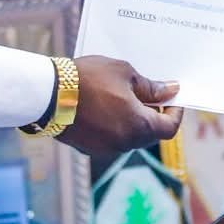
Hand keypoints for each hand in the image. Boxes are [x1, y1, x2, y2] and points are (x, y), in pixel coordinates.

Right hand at [58, 55, 183, 154]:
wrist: (48, 94)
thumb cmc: (89, 79)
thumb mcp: (126, 74)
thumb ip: (151, 87)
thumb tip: (171, 90)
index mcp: (139, 127)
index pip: (169, 128)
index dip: (175, 112)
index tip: (173, 97)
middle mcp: (125, 144)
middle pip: (151, 134)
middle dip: (155, 115)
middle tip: (151, 93)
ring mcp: (106, 148)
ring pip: (130, 137)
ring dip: (134, 120)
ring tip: (126, 96)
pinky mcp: (89, 147)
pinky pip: (112, 138)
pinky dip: (116, 125)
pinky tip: (107, 106)